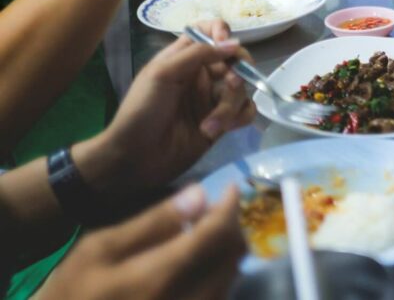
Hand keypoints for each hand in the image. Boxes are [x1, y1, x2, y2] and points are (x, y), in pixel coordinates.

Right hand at [39, 185, 244, 299]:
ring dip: (230, 250)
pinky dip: (222, 272)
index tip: (233, 188)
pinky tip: (207, 259)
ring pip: (230, 279)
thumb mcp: (101, 246)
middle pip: (230, 259)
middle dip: (234, 227)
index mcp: (158, 277)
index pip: (213, 236)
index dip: (229, 208)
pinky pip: (219, 296)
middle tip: (223, 208)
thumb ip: (154, 221)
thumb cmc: (76, 286)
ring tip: (215, 229)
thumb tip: (200, 194)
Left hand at [75, 22, 255, 196]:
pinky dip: (238, 118)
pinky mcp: (222, 122)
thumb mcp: (162, 74)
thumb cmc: (142, 110)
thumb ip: (198, 54)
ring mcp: (213, 98)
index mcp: (184, 57)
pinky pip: (246, 111)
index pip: (210, 31)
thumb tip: (234, 43)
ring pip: (242, 88)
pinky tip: (219, 130)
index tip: (226, 46)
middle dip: (237, 71)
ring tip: (211, 124)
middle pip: (236, 59)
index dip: (222, 33)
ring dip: (230, 105)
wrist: (135, 158)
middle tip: (230, 85)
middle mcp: (203, 74)